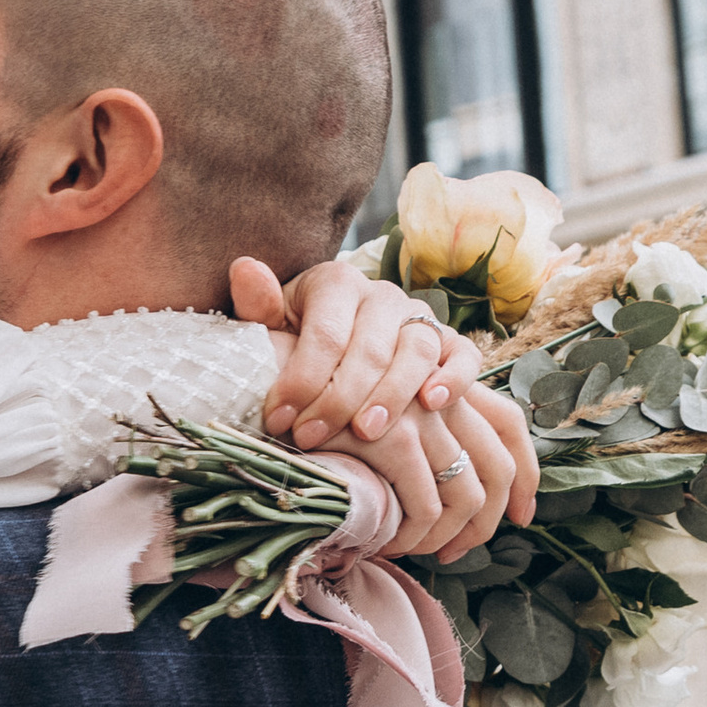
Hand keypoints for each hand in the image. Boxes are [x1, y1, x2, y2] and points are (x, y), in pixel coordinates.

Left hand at [231, 256, 478, 447]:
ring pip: (416, 350)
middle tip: (311, 437)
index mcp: (336, 283)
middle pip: (369, 347)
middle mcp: (382, 294)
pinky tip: (432, 404)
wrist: (334, 347)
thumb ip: (257, 304)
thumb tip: (244, 269)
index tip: (279, 420)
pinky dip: (454, 377)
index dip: (301, 380)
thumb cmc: (294, 340)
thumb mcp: (269, 324)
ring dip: (393, 393)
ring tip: (367, 432)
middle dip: (339, 399)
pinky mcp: (449, 341)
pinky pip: (462, 354)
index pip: (325, 333)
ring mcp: (419, 316)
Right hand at [325, 378, 525, 559]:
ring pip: (466, 495)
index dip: (527, 474)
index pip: (509, 425)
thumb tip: (441, 491)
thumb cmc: (316, 398)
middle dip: (488, 522)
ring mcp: (421, 414)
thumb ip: (411, 433)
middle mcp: (442, 393)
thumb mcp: (375, 409)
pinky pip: (423, 503)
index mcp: (444, 380)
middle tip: (456, 552)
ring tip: (413, 549)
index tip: (523, 515)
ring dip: (445, 535)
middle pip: (499, 468)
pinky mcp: (392, 436)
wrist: (270, 375)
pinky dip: (412, 533)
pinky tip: (387, 541)